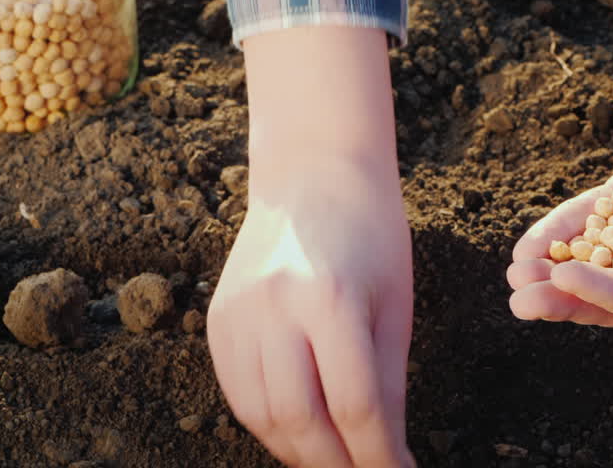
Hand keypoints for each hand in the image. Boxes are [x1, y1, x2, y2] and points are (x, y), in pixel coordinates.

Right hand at [207, 158, 413, 466]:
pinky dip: (268, 425)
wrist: (313, 174)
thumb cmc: (370, 236)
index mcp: (330, 299)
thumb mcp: (395, 306)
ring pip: (261, 418)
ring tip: (335, 457)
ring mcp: (237, 314)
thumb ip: (388, 384)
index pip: (355, 407)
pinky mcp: (217, 320)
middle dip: (338, 465)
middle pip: (301, 421)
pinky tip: (300, 429)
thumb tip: (391, 454)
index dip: (380, 456)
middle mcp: (274, 308)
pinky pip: (238, 394)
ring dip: (300, 452)